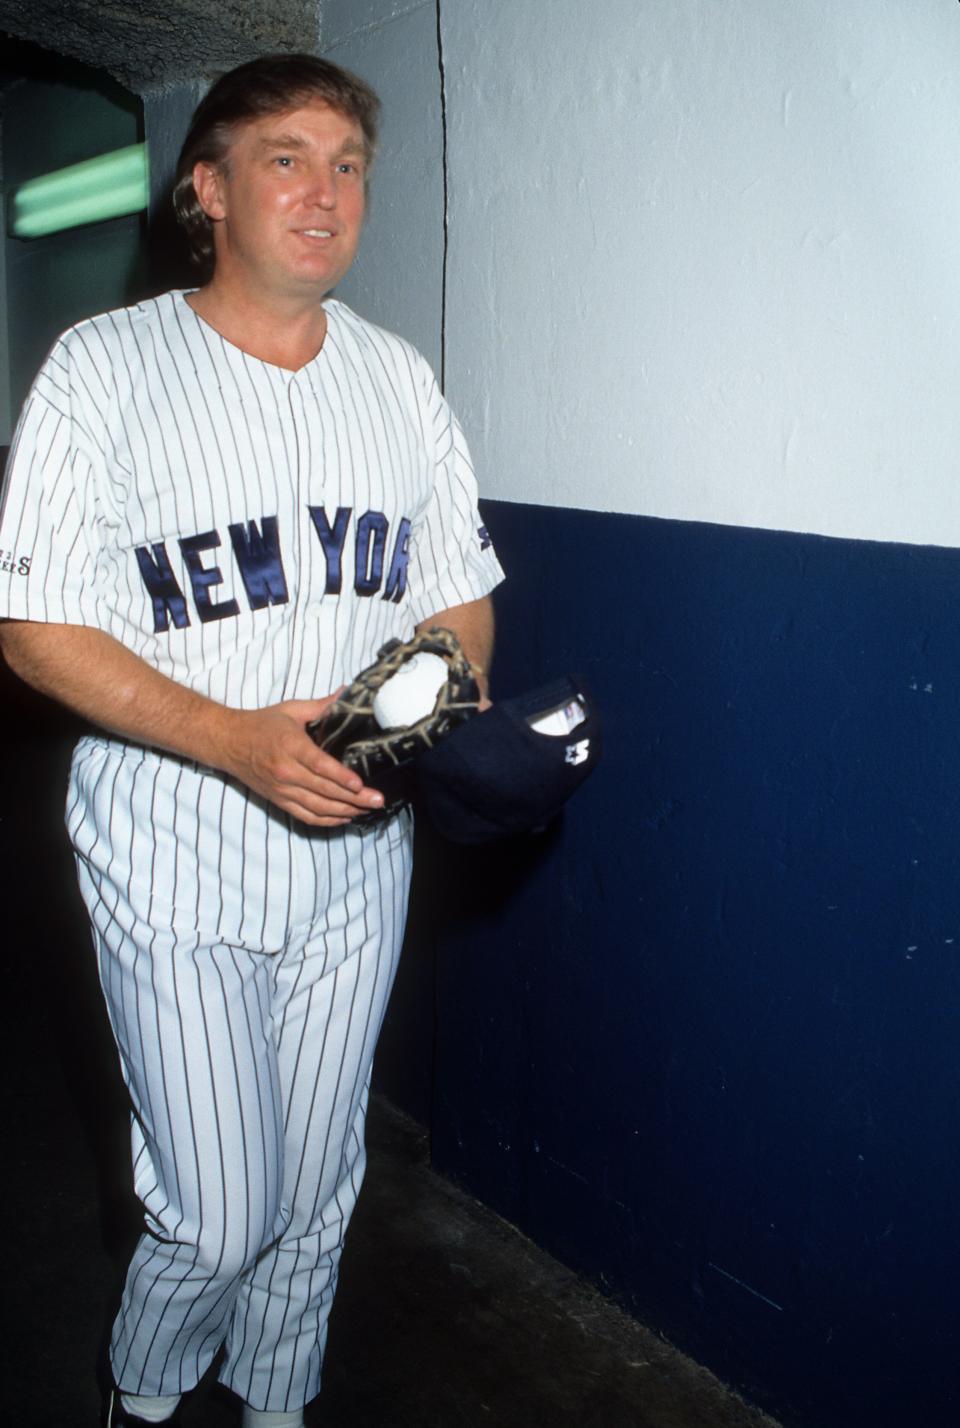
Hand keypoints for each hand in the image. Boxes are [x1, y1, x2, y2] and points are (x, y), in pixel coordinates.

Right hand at [219, 692, 384, 826]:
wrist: (228, 742)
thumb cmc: (261, 724)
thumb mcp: (292, 710)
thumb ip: (322, 706)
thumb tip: (346, 693)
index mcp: (290, 745)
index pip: (319, 765)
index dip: (341, 777)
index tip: (360, 784)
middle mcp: (286, 771)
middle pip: (324, 790)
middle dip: (354, 798)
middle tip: (378, 800)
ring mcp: (282, 789)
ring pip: (318, 808)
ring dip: (345, 811)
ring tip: (367, 810)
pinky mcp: (279, 800)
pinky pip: (306, 816)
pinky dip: (327, 821)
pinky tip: (345, 817)